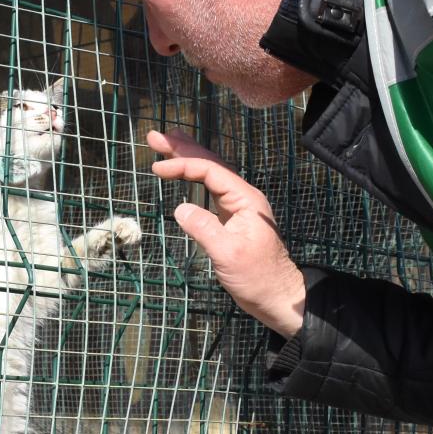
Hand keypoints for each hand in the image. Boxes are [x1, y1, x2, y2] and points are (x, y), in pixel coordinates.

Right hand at [147, 129, 305, 337]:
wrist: (277, 297)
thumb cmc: (257, 277)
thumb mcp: (227, 254)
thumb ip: (204, 229)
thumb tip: (180, 208)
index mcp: (245, 199)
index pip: (211, 171)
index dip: (183, 164)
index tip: (156, 167)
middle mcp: (243, 197)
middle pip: (210, 165)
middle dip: (183, 148)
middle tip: (155, 136)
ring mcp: (238, 207)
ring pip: (210, 175)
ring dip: (188, 158)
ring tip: (165, 144)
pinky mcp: (233, 218)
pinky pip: (211, 189)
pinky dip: (194, 177)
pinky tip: (184, 172)